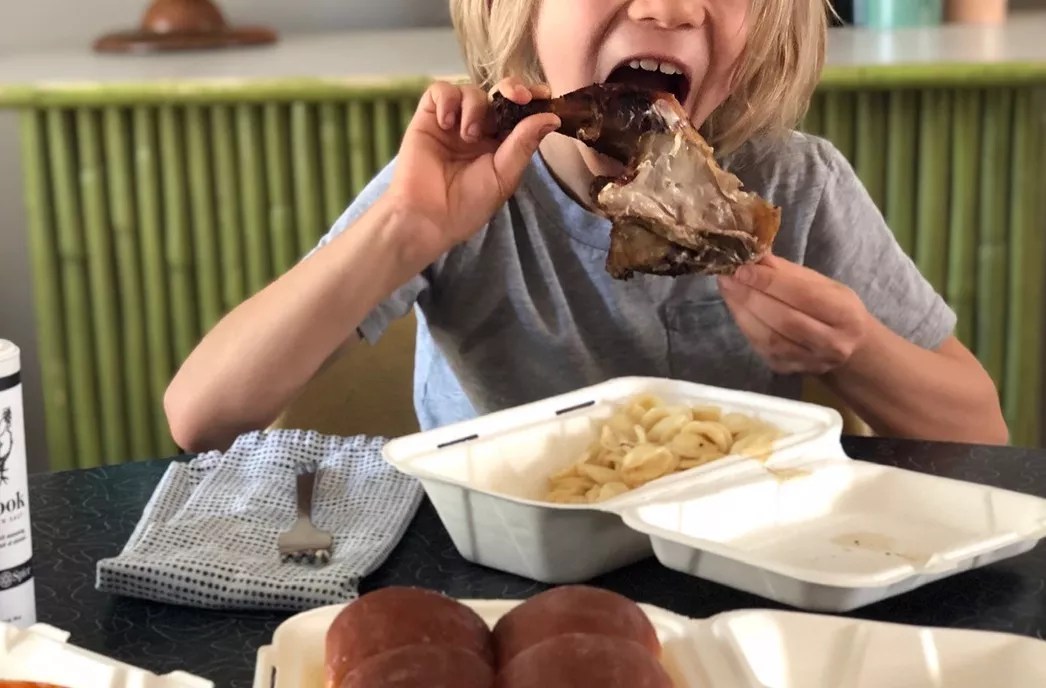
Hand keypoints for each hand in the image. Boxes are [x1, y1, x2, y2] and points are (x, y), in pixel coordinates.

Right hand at [387, 77, 559, 259]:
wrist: (427, 217)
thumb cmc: (468, 205)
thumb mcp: (504, 176)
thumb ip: (524, 143)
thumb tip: (552, 117)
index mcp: (501, 144)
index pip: (520, 112)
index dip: (533, 99)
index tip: (543, 94)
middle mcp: (479, 129)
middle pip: (498, 94)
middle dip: (511, 88)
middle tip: (517, 96)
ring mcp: (454, 122)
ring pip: (471, 91)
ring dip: (476, 107)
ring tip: (469, 135)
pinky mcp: (428, 118)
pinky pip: (440, 91)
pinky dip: (447, 100)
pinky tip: (447, 123)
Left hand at [717, 255, 870, 375]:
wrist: (850, 348)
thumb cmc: (834, 308)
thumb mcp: (822, 284)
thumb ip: (788, 273)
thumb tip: (755, 256)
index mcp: (845, 314)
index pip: (803, 296)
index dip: (770, 282)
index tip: (743, 268)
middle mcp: (831, 343)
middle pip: (783, 319)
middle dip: (750, 296)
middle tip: (728, 277)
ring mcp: (809, 361)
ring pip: (768, 337)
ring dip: (742, 311)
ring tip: (728, 289)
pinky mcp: (788, 369)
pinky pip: (760, 347)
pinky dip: (744, 325)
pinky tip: (735, 307)